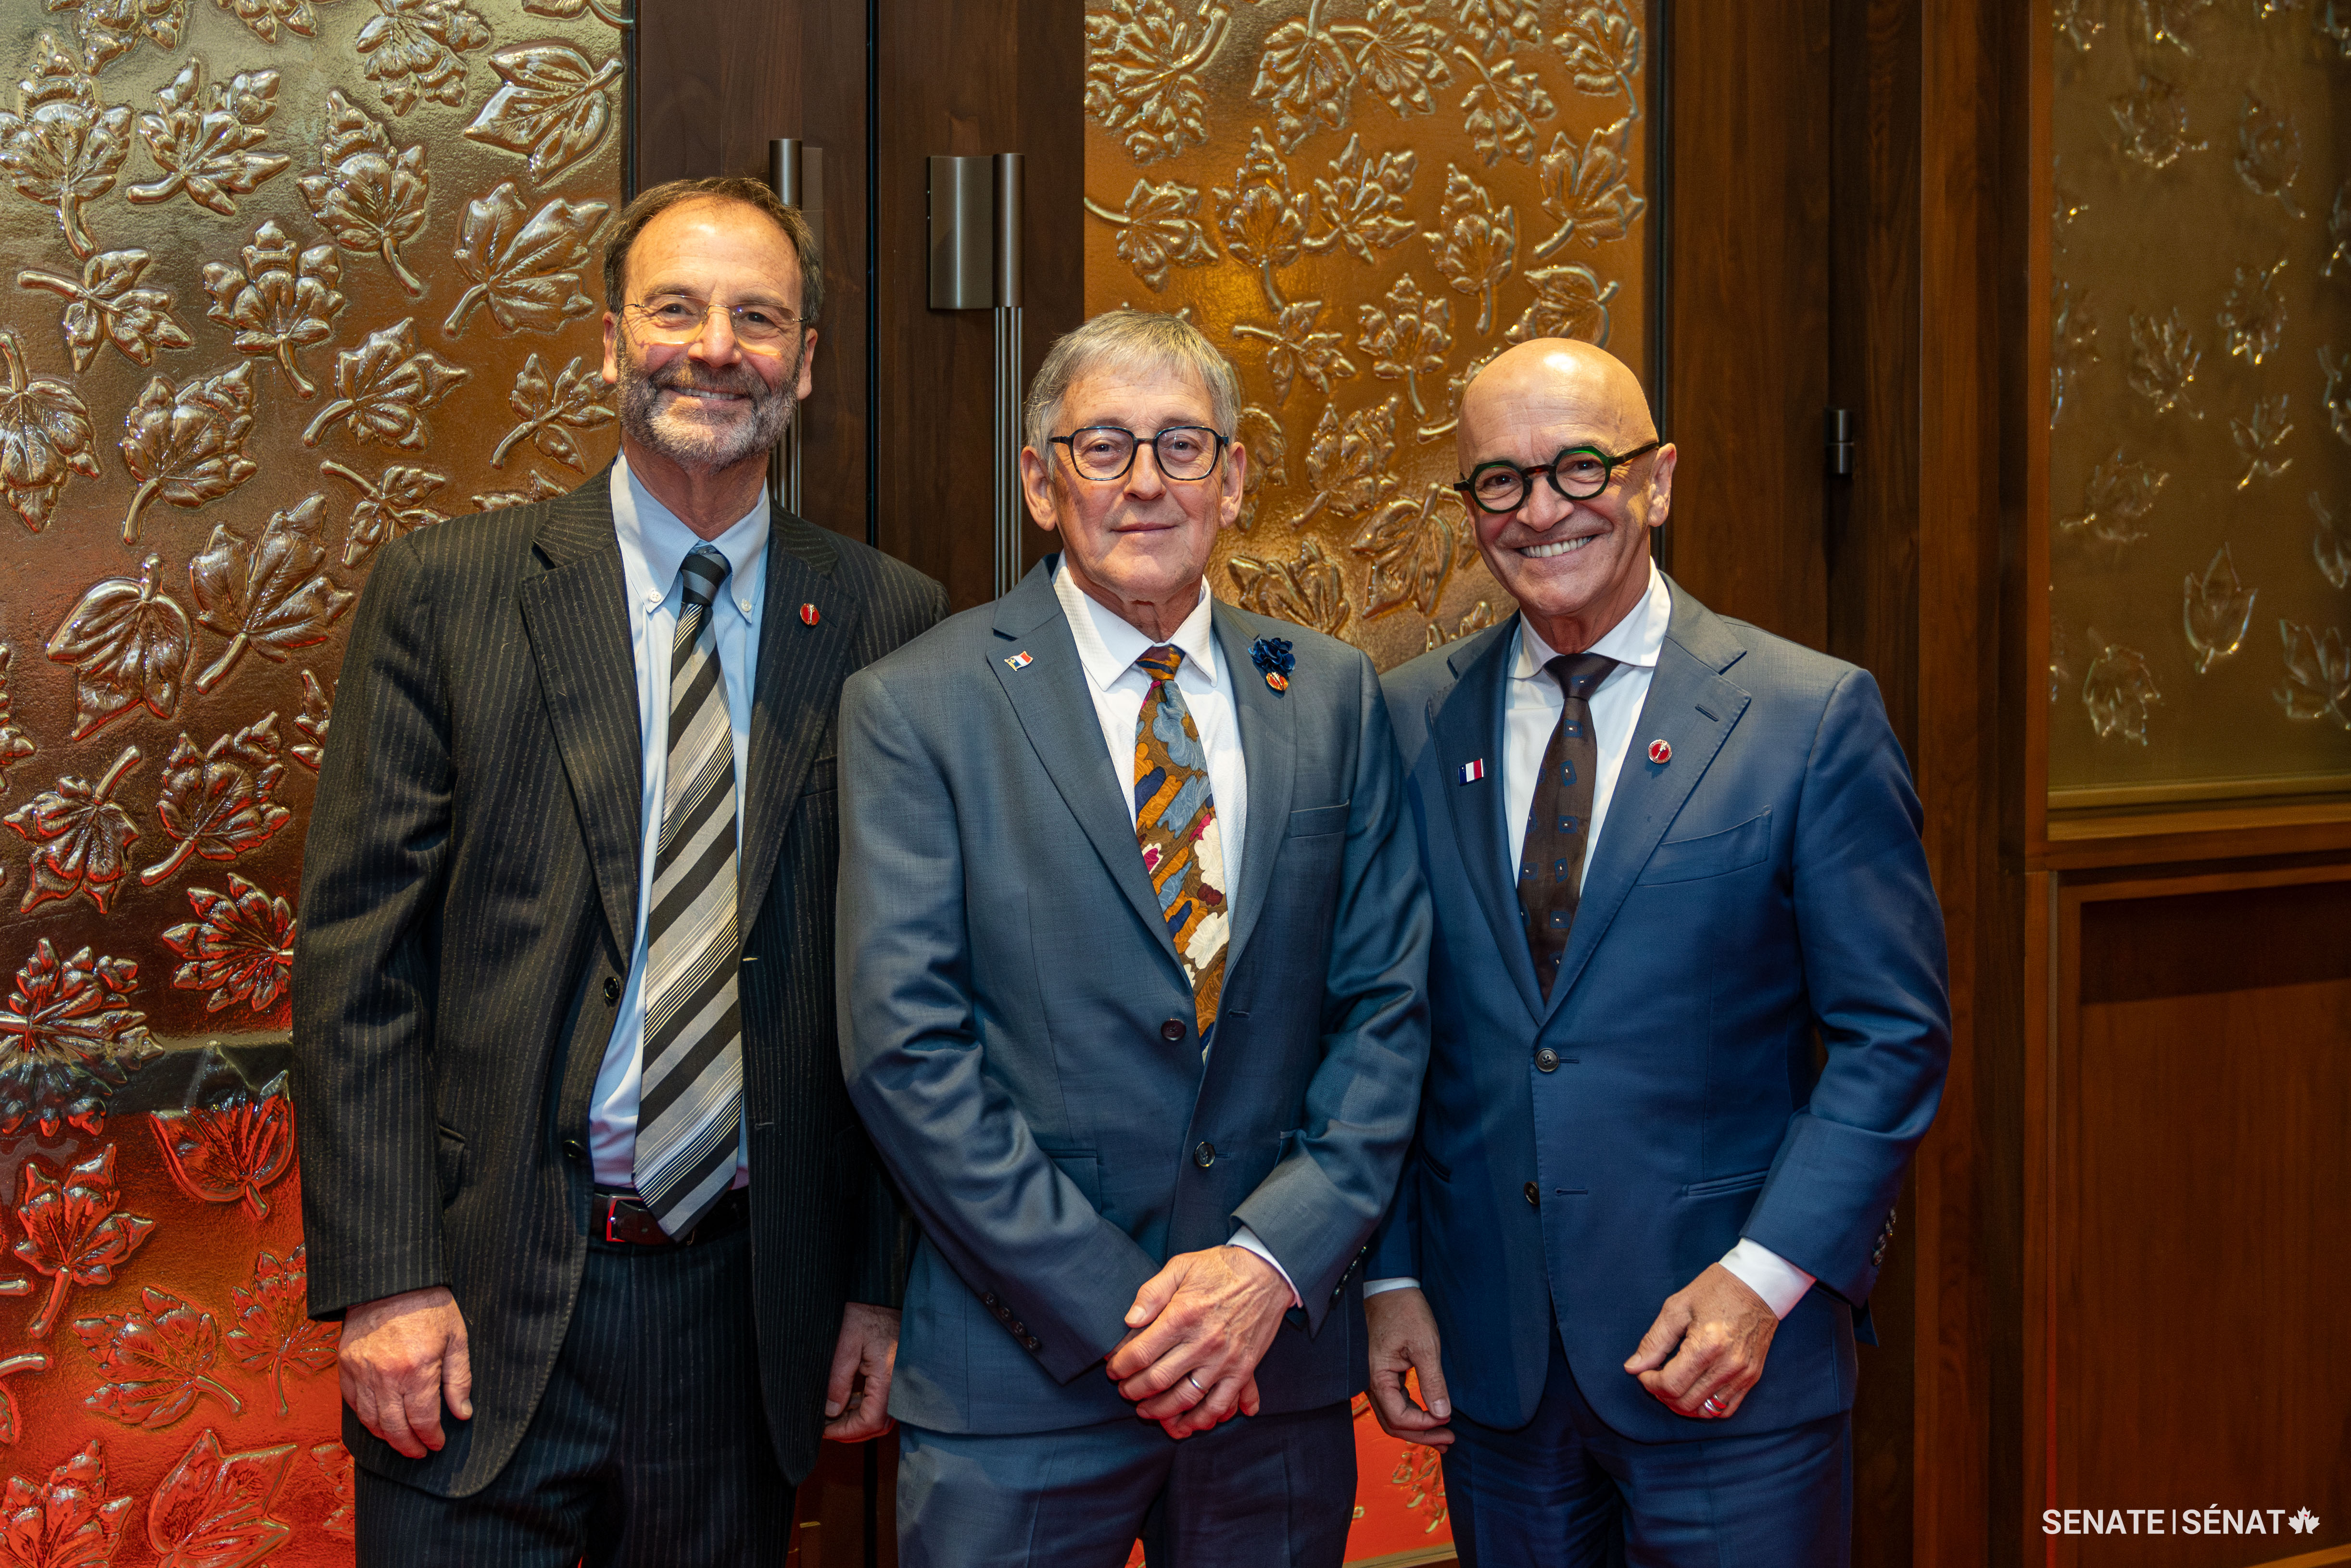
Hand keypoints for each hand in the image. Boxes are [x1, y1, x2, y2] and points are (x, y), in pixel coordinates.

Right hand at [339, 1285, 471, 1458]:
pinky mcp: (345, 1365)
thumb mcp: (456, 1338)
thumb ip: (459, 1379)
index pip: (422, 1420)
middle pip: (394, 1427)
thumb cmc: (429, 1306)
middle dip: (408, 1446)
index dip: (431, 1437)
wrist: (391, 1280)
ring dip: (386, 1437)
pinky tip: (377, 1423)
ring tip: (400, 1443)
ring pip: (370, 1420)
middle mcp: (385, 1377)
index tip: (437, 1444)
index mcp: (416, 1370)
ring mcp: (361, 1372)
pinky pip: (352, 1403)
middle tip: (419, 1453)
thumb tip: (462, 1413)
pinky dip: (364, 1419)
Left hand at [822, 1302, 899, 1441]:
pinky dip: (864, 1408)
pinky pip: (883, 1403)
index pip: (870, 1420)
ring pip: (881, 1416)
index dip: (846, 1431)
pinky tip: (848, 1402)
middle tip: (826, 1426)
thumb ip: (838, 1379)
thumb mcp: (846, 1342)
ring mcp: (901, 1381)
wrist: (885, 1295)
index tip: (824, 1429)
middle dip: (850, 1430)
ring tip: (832, 1415)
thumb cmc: (867, 1312)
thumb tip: (830, 1412)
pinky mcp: (897, 1377)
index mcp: (889, 1375)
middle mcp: (900, 1383)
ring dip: (857, 1420)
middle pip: (878, 1424)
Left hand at [1105, 1246, 1288, 1438]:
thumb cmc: (1220, 1268)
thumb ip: (1151, 1293)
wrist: (1268, 1273)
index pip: (1141, 1353)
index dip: (1121, 1367)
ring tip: (1147, 1410)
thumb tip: (1130, 1320)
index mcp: (1183, 1315)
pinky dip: (1202, 1419)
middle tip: (1125, 1392)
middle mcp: (1203, 1342)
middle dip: (1134, 1391)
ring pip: (1186, 1399)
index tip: (1114, 1370)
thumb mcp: (1180, 1266)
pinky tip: (1186, 1423)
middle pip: (1158, 1380)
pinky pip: (1220, 1404)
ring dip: (1161, 1411)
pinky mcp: (1243, 1369)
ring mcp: (1224, 1359)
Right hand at [1364, 1287, 1452, 1447]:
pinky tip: (1429, 1415)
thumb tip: (1442, 1414)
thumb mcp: (1425, 1346)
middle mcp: (1371, 1382)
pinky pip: (1394, 1402)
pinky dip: (1412, 1413)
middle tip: (1449, 1441)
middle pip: (1393, 1423)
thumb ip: (1432, 1382)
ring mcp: (1376, 1378)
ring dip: (1417, 1427)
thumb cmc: (1405, 1311)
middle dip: (1422, 1435)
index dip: (1424, 1425)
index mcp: (1378, 1377)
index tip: (1448, 1423)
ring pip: (1393, 1415)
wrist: (1391, 1287)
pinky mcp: (1383, 1372)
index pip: (1399, 1417)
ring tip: (1443, 1436)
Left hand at [1623, 1262, 1777, 1419]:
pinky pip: (1727, 1408)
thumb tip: (1632, 1367)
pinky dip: (1706, 1407)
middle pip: (1686, 1402)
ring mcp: (1743, 1374)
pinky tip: (1694, 1391)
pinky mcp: (1753, 1377)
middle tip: (1654, 1379)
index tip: (1643, 1372)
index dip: (1650, 1383)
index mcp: (1707, 1345)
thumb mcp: (1677, 1307)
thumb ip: (1654, 1341)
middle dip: (1662, 1395)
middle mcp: (1728, 1365)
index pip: (1671, 1384)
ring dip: (1683, 1405)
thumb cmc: (1716, 1289)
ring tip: (1672, 1387)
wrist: (1759, 1283)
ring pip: (1706, 1411)